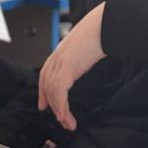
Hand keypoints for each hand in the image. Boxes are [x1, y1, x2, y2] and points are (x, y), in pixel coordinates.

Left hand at [37, 2, 105, 130]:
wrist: (104, 25)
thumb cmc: (99, 34)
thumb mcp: (86, 49)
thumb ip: (80, 58)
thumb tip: (84, 64)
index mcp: (60, 53)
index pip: (46, 75)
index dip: (44, 92)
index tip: (44, 105)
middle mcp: (57, 57)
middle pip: (47, 85)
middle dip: (53, 105)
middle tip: (62, 121)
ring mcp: (60, 61)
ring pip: (52, 90)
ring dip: (59, 110)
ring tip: (67, 123)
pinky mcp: (66, 65)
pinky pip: (59, 89)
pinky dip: (60, 104)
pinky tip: (64, 115)